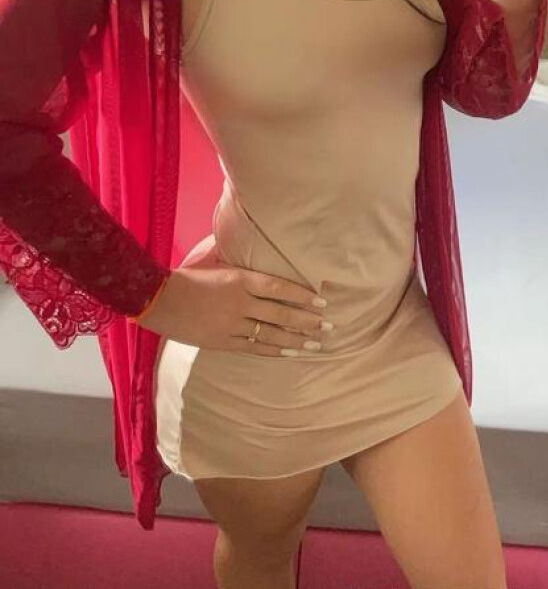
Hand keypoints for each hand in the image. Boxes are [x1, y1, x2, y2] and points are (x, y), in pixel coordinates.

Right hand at [138, 237, 328, 355]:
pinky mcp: (222, 342)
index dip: (301, 295)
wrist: (158, 299)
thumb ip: (239, 269)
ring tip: (315, 343)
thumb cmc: (186, 277)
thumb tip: (258, 259)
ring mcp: (231, 325)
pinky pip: (253, 348)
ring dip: (295, 339)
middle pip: (280, 314)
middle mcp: (239, 303)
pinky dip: (272, 350)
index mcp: (238, 279)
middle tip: (327, 325)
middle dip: (306, 320)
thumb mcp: (215, 264)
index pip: (278, 287)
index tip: (320, 301)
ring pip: (270, 334)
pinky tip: (288, 352)